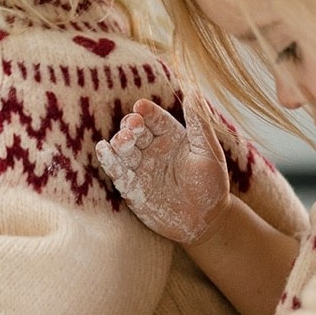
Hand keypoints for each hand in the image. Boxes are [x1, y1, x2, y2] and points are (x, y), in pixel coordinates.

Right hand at [95, 92, 229, 244]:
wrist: (206, 221)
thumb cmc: (211, 185)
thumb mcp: (208, 152)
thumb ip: (199, 124)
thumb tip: (193, 93)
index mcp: (171, 137)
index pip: (155, 118)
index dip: (147, 111)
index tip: (141, 106)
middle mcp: (153, 149)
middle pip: (136, 131)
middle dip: (132, 125)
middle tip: (133, 125)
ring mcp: (141, 168)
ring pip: (123, 149)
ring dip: (120, 141)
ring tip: (124, 139)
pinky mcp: (132, 187)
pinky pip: (117, 171)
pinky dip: (109, 160)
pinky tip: (103, 149)